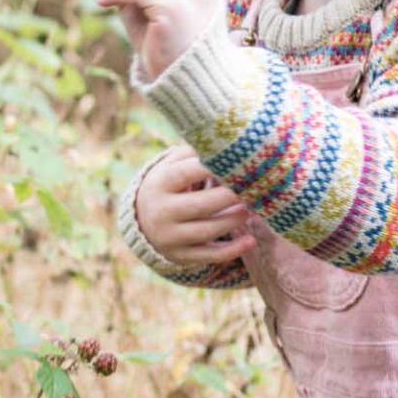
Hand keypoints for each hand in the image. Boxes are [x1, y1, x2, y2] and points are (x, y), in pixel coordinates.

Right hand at [135, 144, 255, 266]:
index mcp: (159, 184)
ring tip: (252, 208)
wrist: (143, 221)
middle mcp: (162, 212)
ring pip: (207, 231)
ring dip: (233, 220)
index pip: (185, 174)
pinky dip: (232, 251)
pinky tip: (250, 241)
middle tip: (253, 187)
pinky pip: (209, 256)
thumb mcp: (172, 165)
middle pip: (200, 205)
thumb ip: (193, 153)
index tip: (238, 161)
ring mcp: (170, 237)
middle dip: (230, 197)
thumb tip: (226, 140)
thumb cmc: (170, 185)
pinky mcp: (182, 255)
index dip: (211, 167)